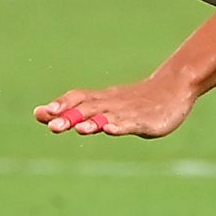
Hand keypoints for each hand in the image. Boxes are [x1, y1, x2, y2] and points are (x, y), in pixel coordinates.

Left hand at [35, 73, 198, 139]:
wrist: (175, 86)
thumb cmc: (137, 99)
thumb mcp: (106, 105)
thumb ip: (78, 112)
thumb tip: (43, 115)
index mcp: (103, 100)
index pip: (78, 98)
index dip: (61, 105)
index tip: (40, 113)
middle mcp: (112, 104)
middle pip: (89, 108)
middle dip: (71, 117)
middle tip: (52, 126)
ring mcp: (129, 112)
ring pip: (108, 116)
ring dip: (93, 122)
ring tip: (79, 128)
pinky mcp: (146, 122)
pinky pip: (131, 123)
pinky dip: (120, 126)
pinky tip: (111, 129)